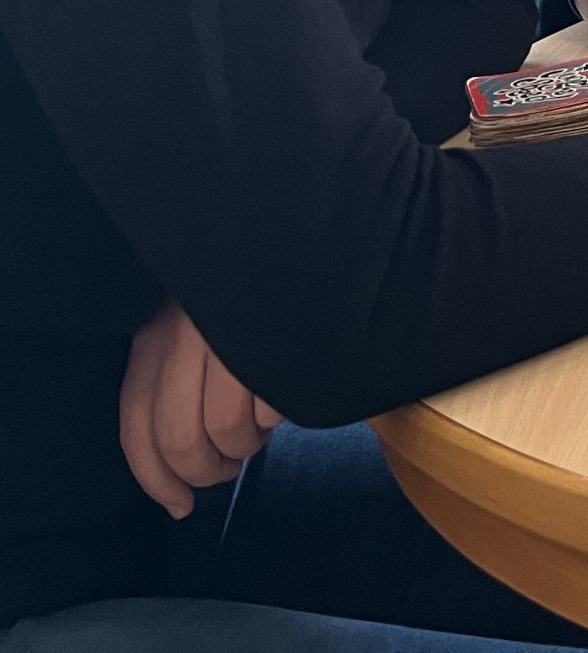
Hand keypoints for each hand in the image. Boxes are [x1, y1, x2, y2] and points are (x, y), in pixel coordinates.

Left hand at [119, 303, 282, 519]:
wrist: (279, 251)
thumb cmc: (228, 312)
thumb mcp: (185, 346)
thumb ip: (172, 402)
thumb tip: (178, 491)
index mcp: (152, 345)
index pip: (137, 431)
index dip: (156, 480)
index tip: (180, 506)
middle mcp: (182, 344)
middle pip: (182, 442)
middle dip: (208, 471)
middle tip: (228, 466)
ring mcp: (228, 341)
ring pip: (229, 431)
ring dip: (248, 445)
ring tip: (258, 426)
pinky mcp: (272, 343)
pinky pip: (271, 409)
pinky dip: (276, 416)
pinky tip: (279, 394)